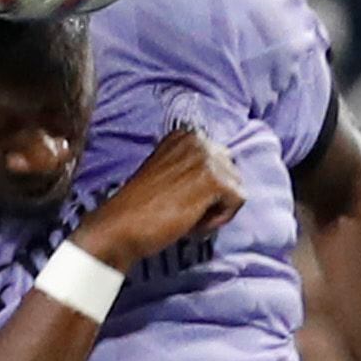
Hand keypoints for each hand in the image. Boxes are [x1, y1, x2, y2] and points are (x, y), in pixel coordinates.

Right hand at [76, 121, 245, 264]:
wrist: (123, 223)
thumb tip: (226, 179)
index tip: (182, 198)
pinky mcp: (214, 179)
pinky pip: (237, 202)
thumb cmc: (144, 207)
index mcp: (186, 136)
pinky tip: (192, 221)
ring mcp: (206, 157)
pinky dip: (218, 219)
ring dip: (216, 209)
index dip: (208, 189)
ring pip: (236, 189)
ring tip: (186, 215)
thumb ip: (194, 168)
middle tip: (184, 209)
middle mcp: (197, 139)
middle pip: (233, 175)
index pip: (222, 163)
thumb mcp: (169, 173)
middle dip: (215, 198)